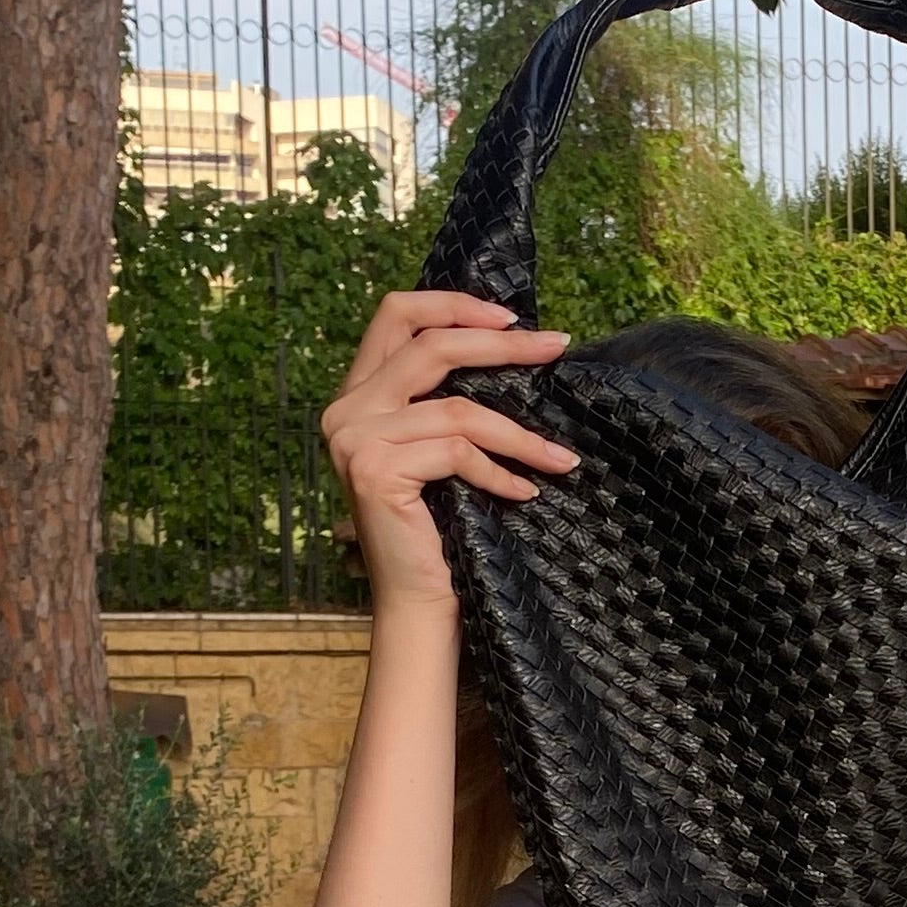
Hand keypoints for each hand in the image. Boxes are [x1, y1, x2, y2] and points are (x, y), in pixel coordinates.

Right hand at [321, 292, 577, 610]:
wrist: (418, 600)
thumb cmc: (439, 526)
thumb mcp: (438, 448)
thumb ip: (444, 398)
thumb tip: (516, 343)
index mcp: (357, 393)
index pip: (396, 314)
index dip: (454, 305)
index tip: (512, 317)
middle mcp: (346, 410)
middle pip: (432, 346)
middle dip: (503, 345)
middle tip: (557, 346)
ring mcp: (355, 440)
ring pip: (458, 409)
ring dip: (520, 434)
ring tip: (560, 457)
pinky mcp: (375, 471)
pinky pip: (457, 453)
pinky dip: (500, 472)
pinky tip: (525, 492)